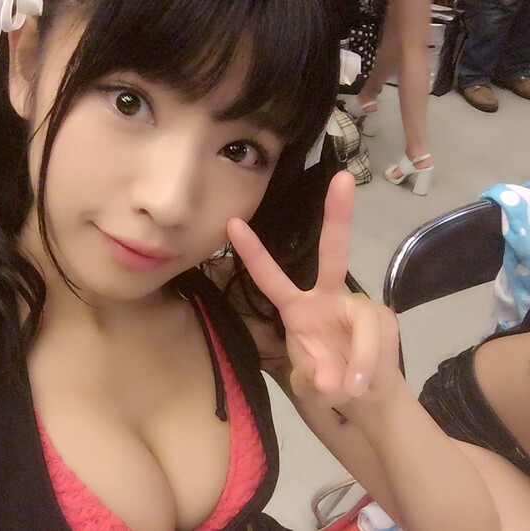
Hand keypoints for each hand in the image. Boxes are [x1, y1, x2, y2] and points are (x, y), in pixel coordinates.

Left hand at [227, 171, 400, 408]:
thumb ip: (312, 380)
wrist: (367, 397)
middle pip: (335, 251)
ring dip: (360, 358)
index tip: (232, 222)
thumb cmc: (327, 383)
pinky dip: (371, 364)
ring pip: (365, 320)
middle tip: (342, 179)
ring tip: (352, 390)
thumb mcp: (309, 386)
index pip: (270, 278)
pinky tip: (365, 384)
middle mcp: (328, 296)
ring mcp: (358, 305)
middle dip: (338, 215)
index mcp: (297, 308)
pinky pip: (380, 338)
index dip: (253, 252)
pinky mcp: (383, 319)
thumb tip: (329, 378)